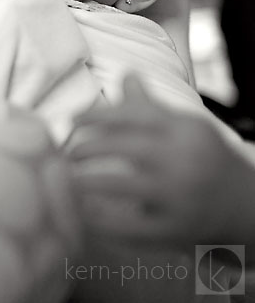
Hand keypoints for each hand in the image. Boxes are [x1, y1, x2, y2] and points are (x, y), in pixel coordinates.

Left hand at [68, 75, 244, 244]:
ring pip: (123, 185)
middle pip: (125, 147)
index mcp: (185, 131)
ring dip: (86, 181)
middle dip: (88, 147)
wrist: (249, 207)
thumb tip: (126, 73)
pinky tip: (83, 212)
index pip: (135, 114)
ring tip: (67, 179)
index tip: (71, 120)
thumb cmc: (204, 160)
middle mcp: (185, 161)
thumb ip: (150, 107)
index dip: (96, 115)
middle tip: (66, 152)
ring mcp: (181, 197)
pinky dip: (101, 220)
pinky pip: (129, 226)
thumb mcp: (184, 129)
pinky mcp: (175, 229)